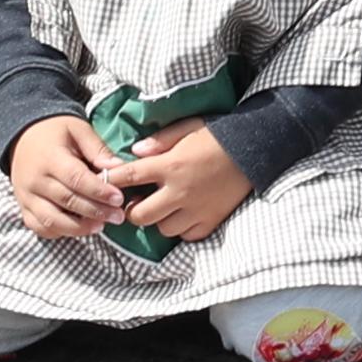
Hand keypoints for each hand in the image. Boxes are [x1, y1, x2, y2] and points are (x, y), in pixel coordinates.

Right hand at [8, 114, 126, 240]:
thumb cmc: (56, 131)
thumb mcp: (78, 129)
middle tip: (118, 216)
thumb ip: (97, 149)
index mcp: (50, 158)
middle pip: (67, 201)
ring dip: (78, 228)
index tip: (119, 199)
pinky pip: (39, 227)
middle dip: (95, 212)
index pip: (76, 179)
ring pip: (51, 220)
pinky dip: (58, 232)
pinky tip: (78, 229)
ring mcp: (26, 197)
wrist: (23, 136)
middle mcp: (35, 180)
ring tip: (100, 227)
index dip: (98, 191)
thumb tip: (118, 168)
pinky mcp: (23, 207)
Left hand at [106, 119, 250, 244]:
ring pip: (162, 228)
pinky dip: (181, 227)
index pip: (131, 176)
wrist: (255, 148)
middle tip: (138, 201)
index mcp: (171, 165)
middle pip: (140, 215)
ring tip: (165, 207)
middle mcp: (180, 192)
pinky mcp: (210, 221)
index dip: (113, 180)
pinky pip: (185, 235)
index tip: (106, 181)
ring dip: (159, 219)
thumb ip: (159, 140)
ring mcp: (195, 210)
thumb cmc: (218, 134)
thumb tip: (134, 151)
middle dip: (133, 210)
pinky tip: (184, 214)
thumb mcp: (188, 127)